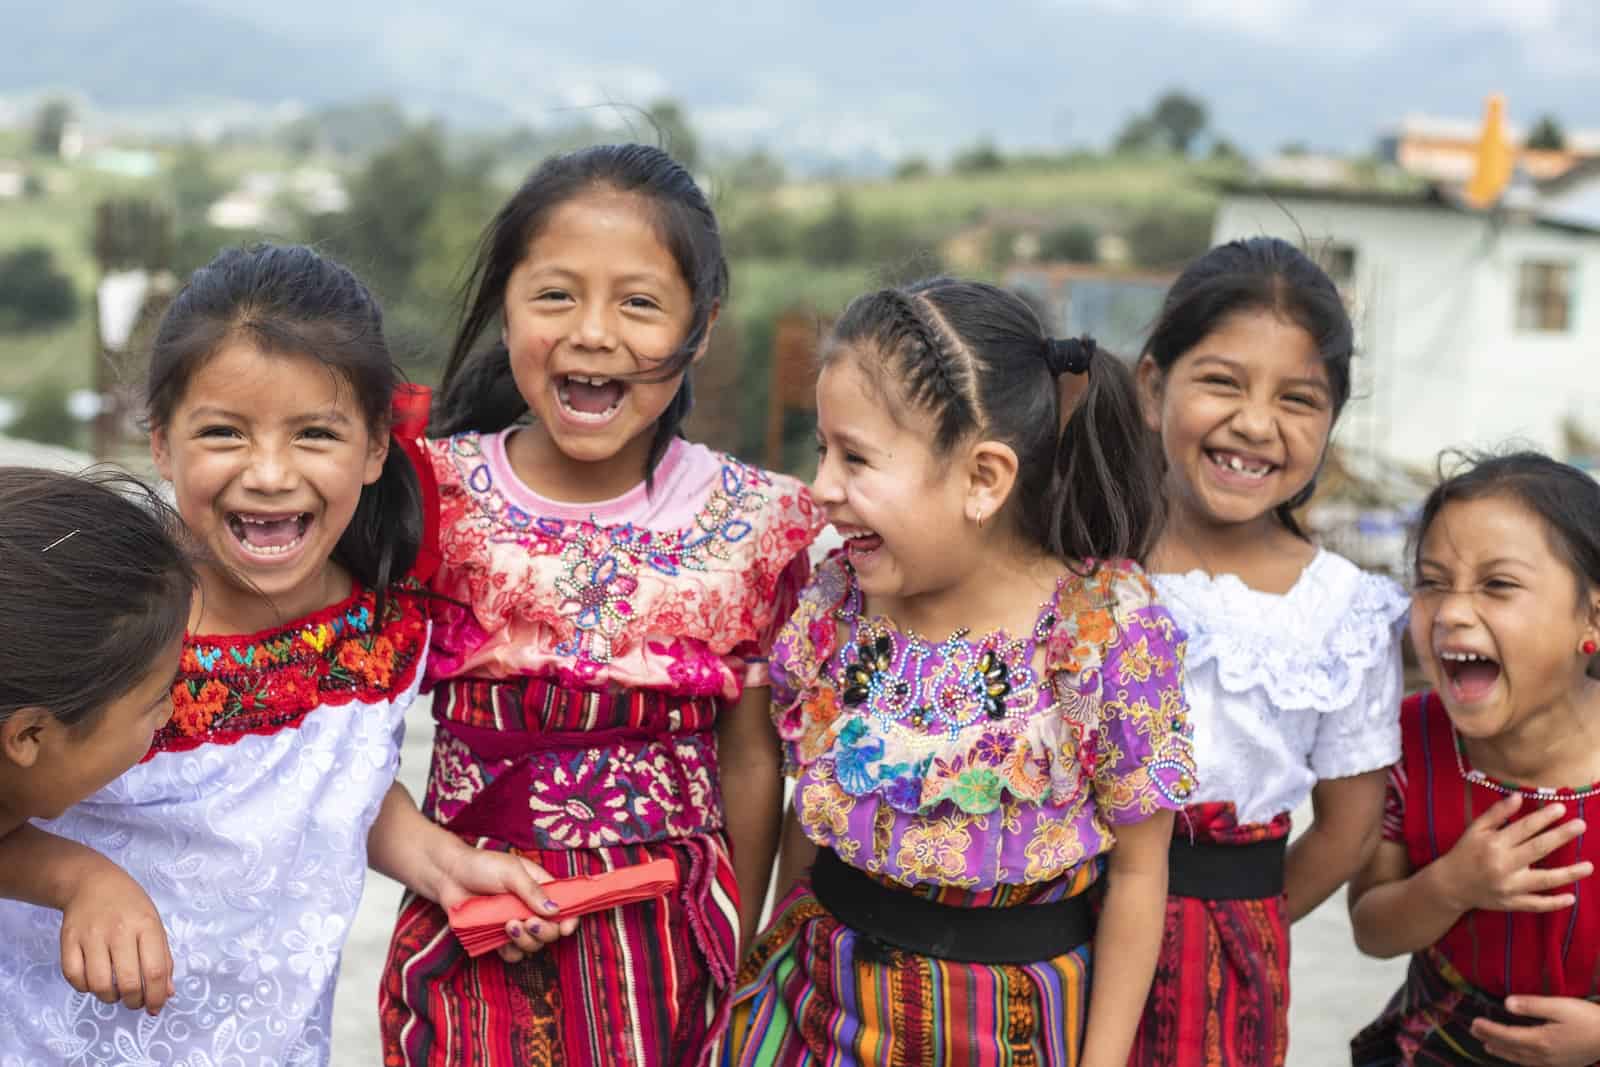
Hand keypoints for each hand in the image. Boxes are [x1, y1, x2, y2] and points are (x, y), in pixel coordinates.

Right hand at [59, 864, 172, 1013]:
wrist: (93, 882)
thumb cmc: (130, 906)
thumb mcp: (154, 924)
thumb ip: (163, 958)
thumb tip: (166, 993)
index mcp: (146, 925)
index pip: (155, 970)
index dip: (156, 996)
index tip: (155, 1007)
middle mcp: (119, 930)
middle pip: (127, 981)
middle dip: (134, 1001)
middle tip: (135, 1002)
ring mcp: (91, 935)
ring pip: (99, 984)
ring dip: (109, 998)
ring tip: (115, 993)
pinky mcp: (68, 940)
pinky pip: (74, 976)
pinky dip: (85, 988)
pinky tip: (94, 982)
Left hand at [434, 841, 578, 962]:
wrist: (450, 876)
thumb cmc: (482, 866)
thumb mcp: (511, 872)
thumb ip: (532, 890)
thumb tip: (555, 910)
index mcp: (542, 888)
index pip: (566, 906)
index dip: (570, 919)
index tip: (566, 928)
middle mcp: (532, 908)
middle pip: (552, 930)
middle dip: (545, 931)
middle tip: (529, 922)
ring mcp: (516, 924)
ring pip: (534, 945)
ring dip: (527, 940)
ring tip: (509, 925)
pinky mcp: (498, 938)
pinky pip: (513, 954)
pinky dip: (510, 950)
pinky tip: (500, 935)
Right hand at [1434, 794, 1591, 912]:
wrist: (1449, 885)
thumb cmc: (1464, 853)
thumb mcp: (1475, 829)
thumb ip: (1497, 814)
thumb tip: (1518, 797)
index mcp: (1493, 844)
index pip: (1524, 828)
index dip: (1543, 817)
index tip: (1561, 808)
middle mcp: (1503, 865)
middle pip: (1538, 849)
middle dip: (1561, 836)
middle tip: (1581, 825)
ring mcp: (1509, 886)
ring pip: (1544, 880)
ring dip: (1568, 873)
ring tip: (1589, 866)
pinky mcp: (1511, 903)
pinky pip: (1536, 905)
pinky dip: (1554, 903)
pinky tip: (1571, 898)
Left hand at [1473, 995, 1599, 1065]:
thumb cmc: (1588, 1019)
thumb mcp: (1560, 1006)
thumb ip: (1532, 1005)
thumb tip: (1506, 1004)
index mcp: (1541, 1040)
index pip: (1507, 1035)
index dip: (1489, 1029)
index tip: (1474, 1022)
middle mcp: (1544, 1055)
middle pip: (1511, 1048)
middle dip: (1491, 1040)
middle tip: (1474, 1031)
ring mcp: (1553, 1063)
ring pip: (1521, 1059)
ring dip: (1503, 1052)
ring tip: (1489, 1046)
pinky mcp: (1562, 1064)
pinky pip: (1533, 1064)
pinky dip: (1519, 1060)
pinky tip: (1518, 1057)